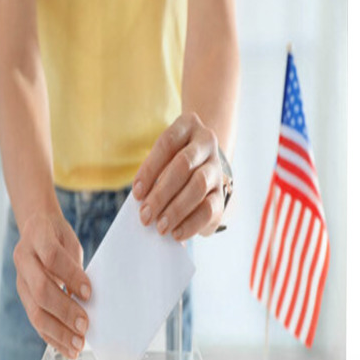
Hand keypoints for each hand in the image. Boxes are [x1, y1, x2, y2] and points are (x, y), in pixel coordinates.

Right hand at [13, 211, 90, 359]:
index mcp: (37, 236)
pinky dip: (52, 337)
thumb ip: (75, 265)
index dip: (71, 276)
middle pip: (41, 289)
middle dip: (64, 310)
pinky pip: (35, 320)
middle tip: (84, 326)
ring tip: (77, 346)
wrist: (34, 228)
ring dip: (58, 331)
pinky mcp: (23, 296)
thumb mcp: (69, 241)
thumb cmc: (58, 236)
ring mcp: (20, 280)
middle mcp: (24, 259)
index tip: (89, 293)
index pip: (52, 257)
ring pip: (34, 310)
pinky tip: (67, 349)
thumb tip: (88, 298)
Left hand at [132, 112, 224, 240]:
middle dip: (161, 193)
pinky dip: (191, 223)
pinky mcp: (222, 192)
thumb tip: (143, 207)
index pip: (167, 143)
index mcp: (187, 126)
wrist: (201, 165)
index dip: (150, 169)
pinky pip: (210, 208)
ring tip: (160, 227)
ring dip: (176, 209)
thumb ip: (153, 176)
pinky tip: (177, 234)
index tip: (136, 193)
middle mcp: (206, 142)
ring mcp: (216, 167)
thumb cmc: (170, 162)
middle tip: (145, 215)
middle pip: (183, 165)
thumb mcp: (161, 158)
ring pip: (199, 185)